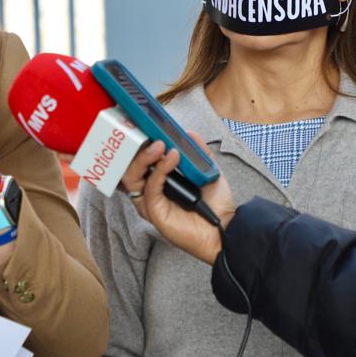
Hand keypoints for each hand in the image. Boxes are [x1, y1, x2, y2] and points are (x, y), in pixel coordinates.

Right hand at [123, 137, 234, 265]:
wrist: (226, 228)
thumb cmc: (215, 205)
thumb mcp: (208, 171)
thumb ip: (197, 152)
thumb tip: (188, 133)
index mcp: (159, 182)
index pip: (140, 160)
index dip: (140, 145)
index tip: (146, 127)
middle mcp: (150, 192)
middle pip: (130, 167)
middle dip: (136, 148)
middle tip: (151, 134)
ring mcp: (150, 203)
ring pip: (132, 177)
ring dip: (144, 157)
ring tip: (160, 145)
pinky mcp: (154, 213)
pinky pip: (150, 188)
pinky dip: (160, 170)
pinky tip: (172, 158)